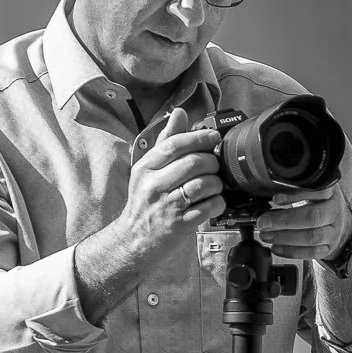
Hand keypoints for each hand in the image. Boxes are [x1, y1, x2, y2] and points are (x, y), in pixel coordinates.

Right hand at [118, 106, 225, 255]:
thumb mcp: (147, 169)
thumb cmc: (144, 202)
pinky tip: (213, 201)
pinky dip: (218, 202)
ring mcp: (167, 207)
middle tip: (215, 165)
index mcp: (145, 168)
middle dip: (212, 162)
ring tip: (214, 185)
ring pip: (204, 185)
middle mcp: (153, 186)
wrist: (133, 240)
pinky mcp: (179, 225)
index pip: (174, 145)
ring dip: (217, 183)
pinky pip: (209, 207)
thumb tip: (179, 113)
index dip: (199, 138)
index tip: (213, 137)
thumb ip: (165, 141)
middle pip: (193, 163)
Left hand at [254, 185, 351, 262]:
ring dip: (284, 238)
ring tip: (266, 235)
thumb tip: (270, 198)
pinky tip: (276, 247)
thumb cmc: (321, 203)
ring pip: (311, 237)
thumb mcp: (313, 191)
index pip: (317, 192)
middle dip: (284, 221)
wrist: (339, 222)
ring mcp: (333, 232)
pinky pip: (311, 253)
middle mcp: (334, 212)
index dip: (295, 195)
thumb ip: (295, 191)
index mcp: (331, 194)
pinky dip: (291, 251)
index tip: (275, 199)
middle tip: (263, 222)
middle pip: (312, 218)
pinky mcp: (329, 248)